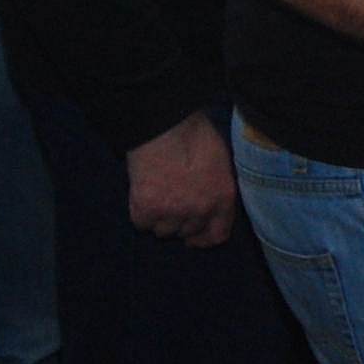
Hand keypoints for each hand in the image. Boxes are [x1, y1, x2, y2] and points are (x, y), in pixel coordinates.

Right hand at [124, 111, 237, 246]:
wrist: (164, 124)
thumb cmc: (194, 132)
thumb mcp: (220, 160)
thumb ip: (216, 184)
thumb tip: (209, 194)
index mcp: (222, 198)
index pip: (217, 235)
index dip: (204, 239)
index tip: (193, 238)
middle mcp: (200, 211)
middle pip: (186, 232)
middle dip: (179, 221)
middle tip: (170, 202)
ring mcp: (172, 212)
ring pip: (163, 231)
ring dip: (159, 218)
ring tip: (156, 194)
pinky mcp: (145, 209)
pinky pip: (141, 223)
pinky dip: (140, 212)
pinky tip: (142, 194)